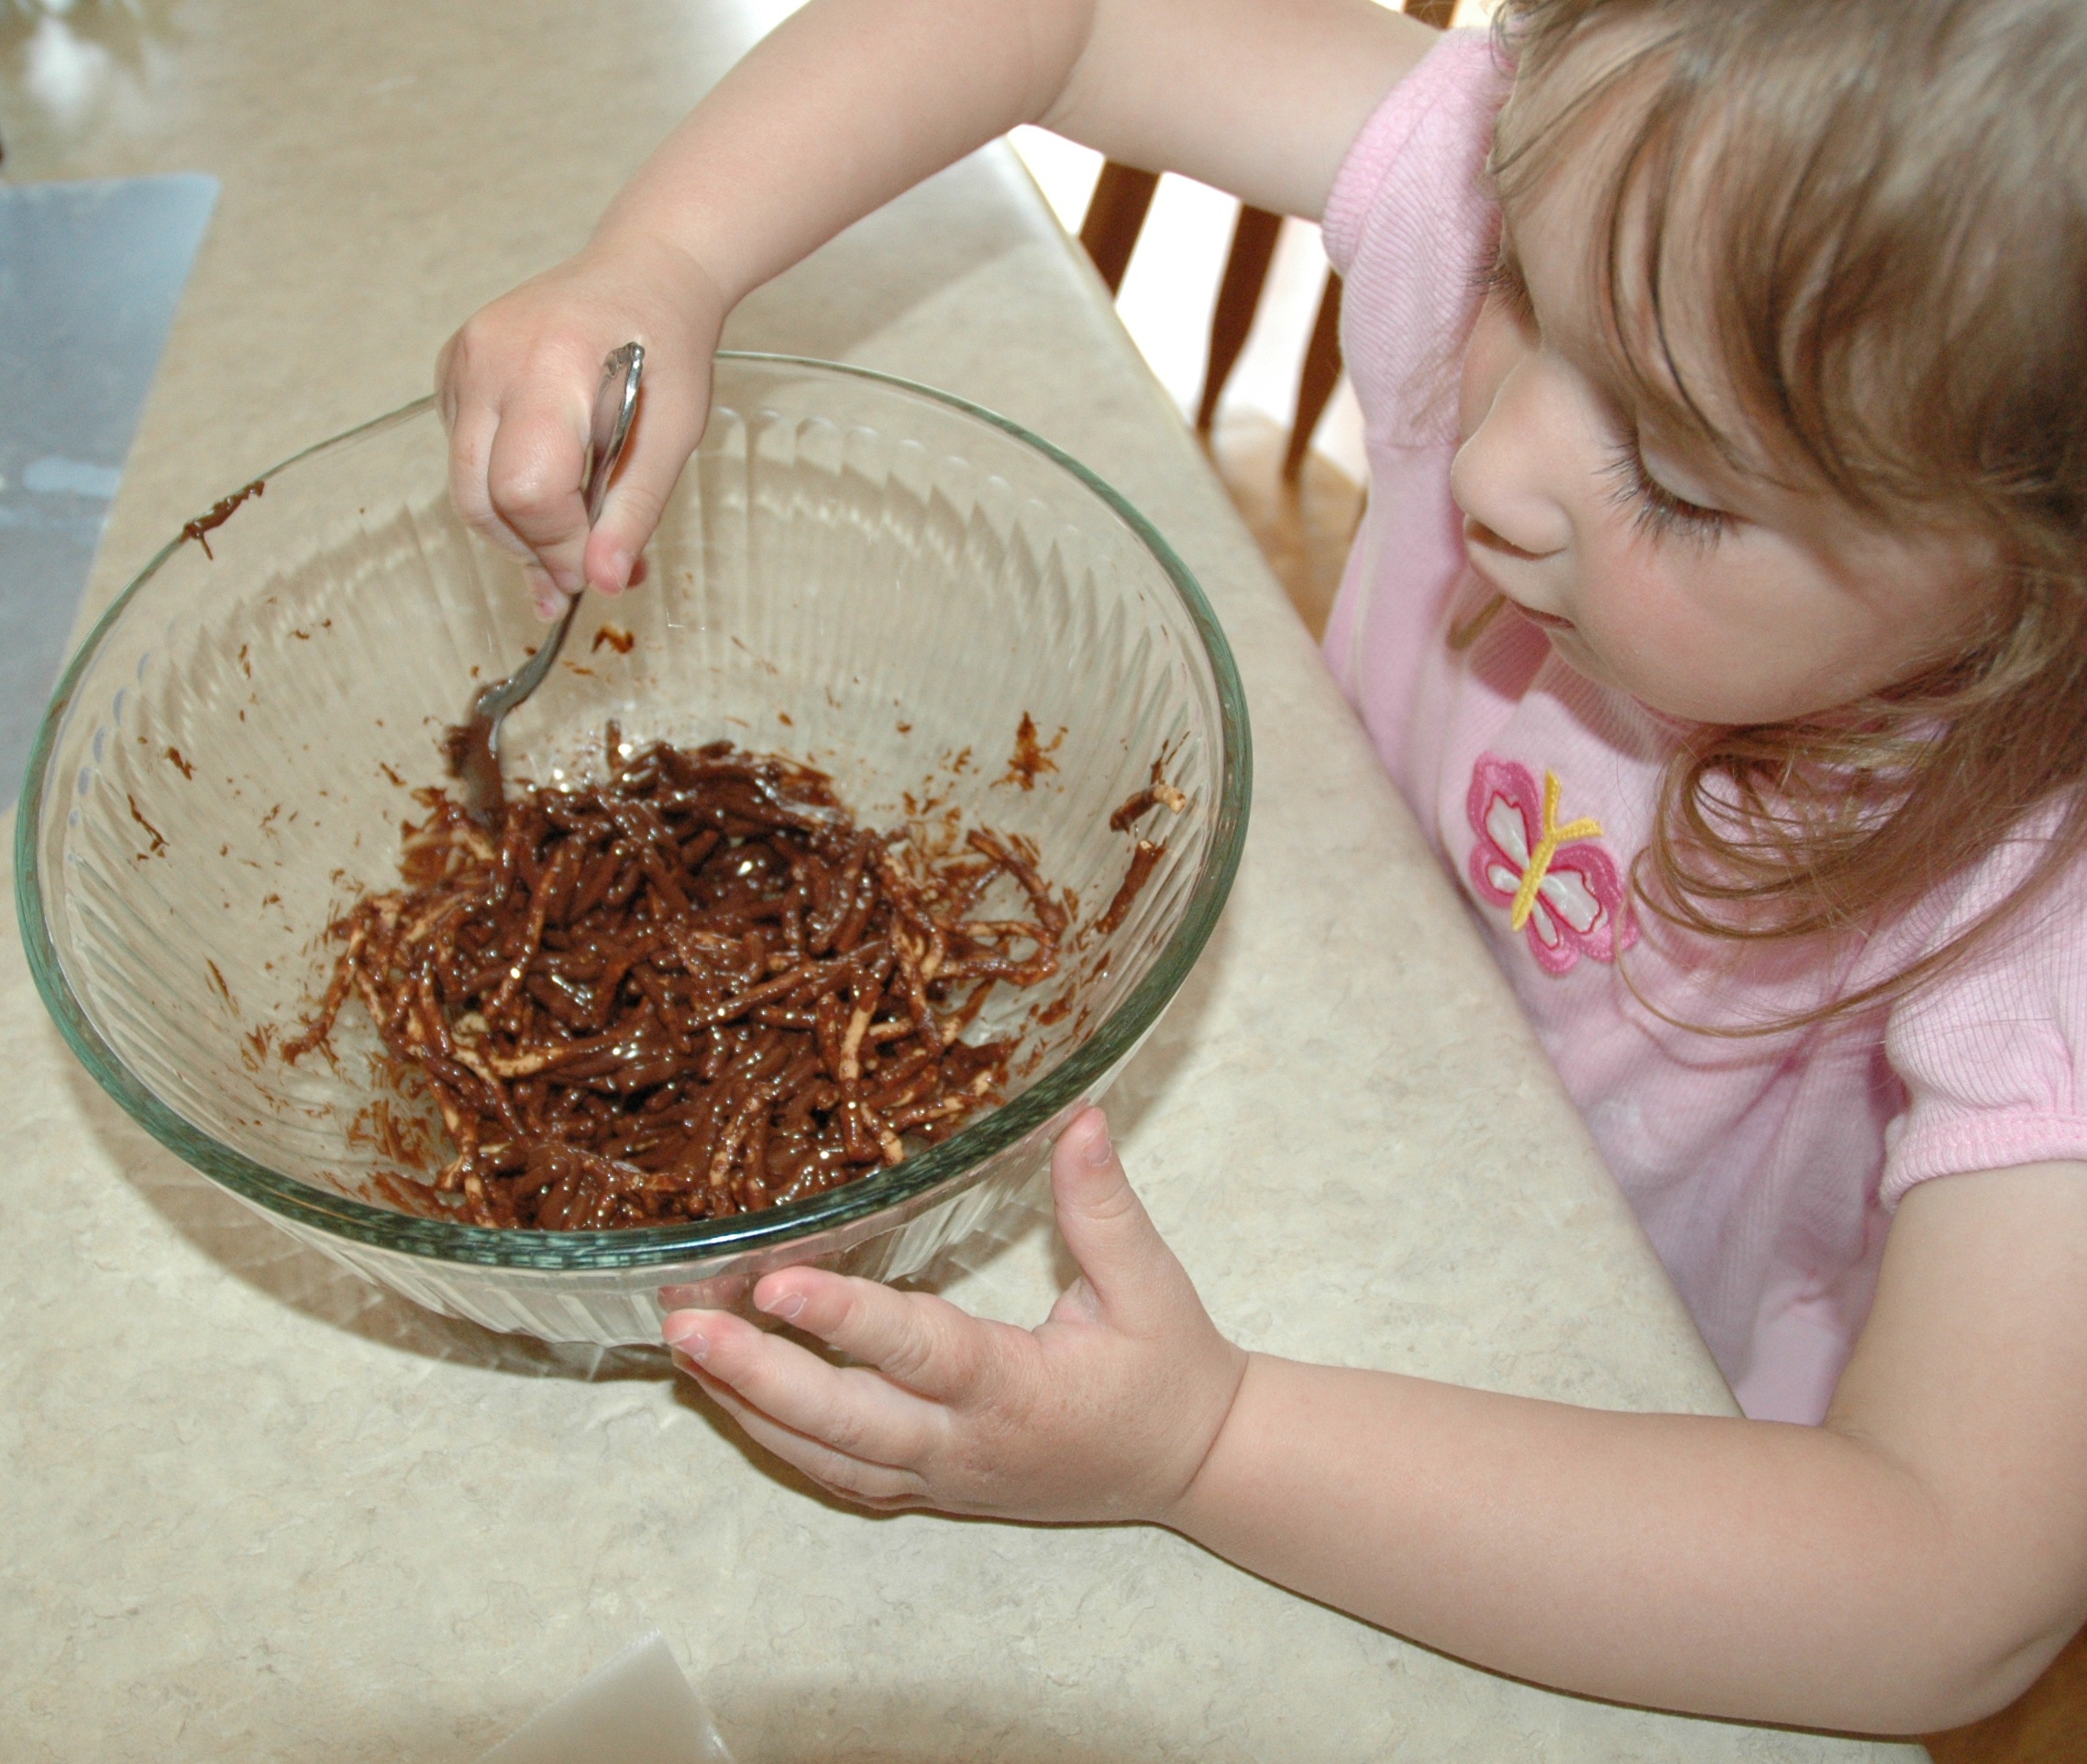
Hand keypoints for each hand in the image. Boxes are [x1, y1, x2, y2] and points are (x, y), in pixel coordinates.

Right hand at [436, 231, 726, 616]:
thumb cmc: (667, 348)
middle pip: (481, 497)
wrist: (644, 274)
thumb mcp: (672, 436)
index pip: (525, 486)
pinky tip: (552, 484)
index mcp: (551, 365)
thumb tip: (602, 584)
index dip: (559, 545)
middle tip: (589, 564)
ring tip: (577, 537)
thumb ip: (634, 513)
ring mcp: (461, 361)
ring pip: (465, 486)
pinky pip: (463, 456)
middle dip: (535, 548)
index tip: (599, 568)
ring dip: (518, 529)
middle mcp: (489, 358)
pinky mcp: (451, 371)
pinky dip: (503, 489)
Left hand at [662, 1107, 1248, 1522]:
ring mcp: (940, 1478)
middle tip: (684, 1326)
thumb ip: (1102, 1206)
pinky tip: (730, 1397)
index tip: (775, 1282)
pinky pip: (838, 1474)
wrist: (1193, 1466)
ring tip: (683, 1348)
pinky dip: (776, 1438)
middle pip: (842, 1422)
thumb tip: (1077, 1115)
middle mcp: (964, 1445)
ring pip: (824, 1456)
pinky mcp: (929, 1489)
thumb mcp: (1151, 1284)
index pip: (919, 1352)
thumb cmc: (1170, 1370)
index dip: (846, 1319)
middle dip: (756, 1374)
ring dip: (748, 1406)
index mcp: (1018, 1392)